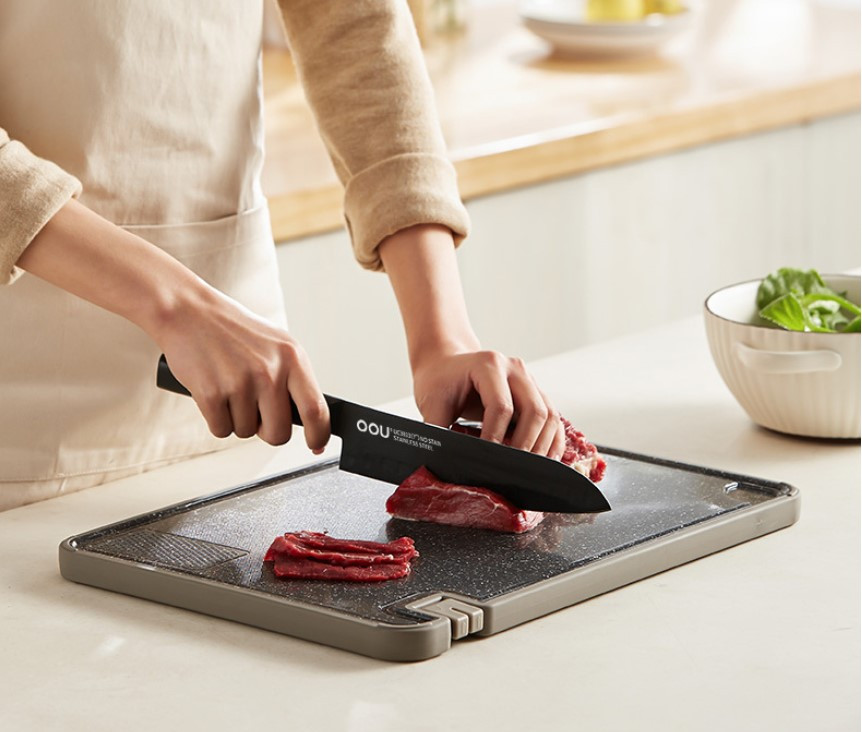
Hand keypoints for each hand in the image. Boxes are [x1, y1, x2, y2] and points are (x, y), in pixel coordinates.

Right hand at [152, 286, 329, 450]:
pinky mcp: (211, 394)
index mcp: (292, 358)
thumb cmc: (234, 331)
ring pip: (247, 432)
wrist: (189, 312)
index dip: (318, 434)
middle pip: (279, 433)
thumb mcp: (276, 346)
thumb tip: (311, 419)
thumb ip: (294, 380)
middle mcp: (270, 371)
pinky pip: (221, 430)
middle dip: (267, 431)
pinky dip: (216, 419)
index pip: (316, 409)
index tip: (316, 445)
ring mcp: (240, 383)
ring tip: (230, 388)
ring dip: (238, 419)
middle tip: (256, 410)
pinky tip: (214, 393)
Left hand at [411, 349, 566, 459]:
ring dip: (543, 445)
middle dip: (526, 445)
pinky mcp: (535, 393)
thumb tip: (442, 460)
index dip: (495, 436)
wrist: (447, 364)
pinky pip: (553, 418)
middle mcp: (514, 369)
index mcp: (488, 365)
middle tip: (512, 468)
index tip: (486, 459)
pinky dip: (551, 441)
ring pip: (550, 415)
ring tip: (530, 469)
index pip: (501, 406)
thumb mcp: (431, 402)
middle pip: (535, 410)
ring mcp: (529, 380)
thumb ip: (437, 428)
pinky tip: (544, 460)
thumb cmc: (440, 381)